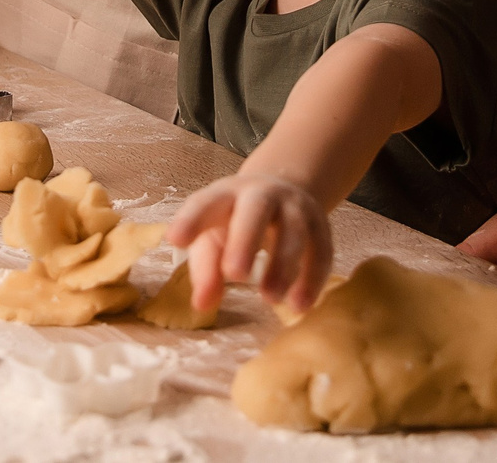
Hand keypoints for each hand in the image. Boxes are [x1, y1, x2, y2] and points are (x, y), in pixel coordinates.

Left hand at [167, 171, 329, 318]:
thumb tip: (201, 305)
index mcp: (226, 194)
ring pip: (294, 232)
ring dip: (283, 265)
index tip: (175, 240)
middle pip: (256, 210)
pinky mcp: (321, 226)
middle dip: (246, 240)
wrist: (284, 192)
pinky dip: (313, 279)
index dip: (191, 220)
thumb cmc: (236, 222)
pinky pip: (321, 251)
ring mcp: (295, 207)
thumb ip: (205, 270)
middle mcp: (262, 194)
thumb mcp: (214, 238)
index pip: (206, 202)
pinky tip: (300, 305)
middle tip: (235, 275)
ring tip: (269, 299)